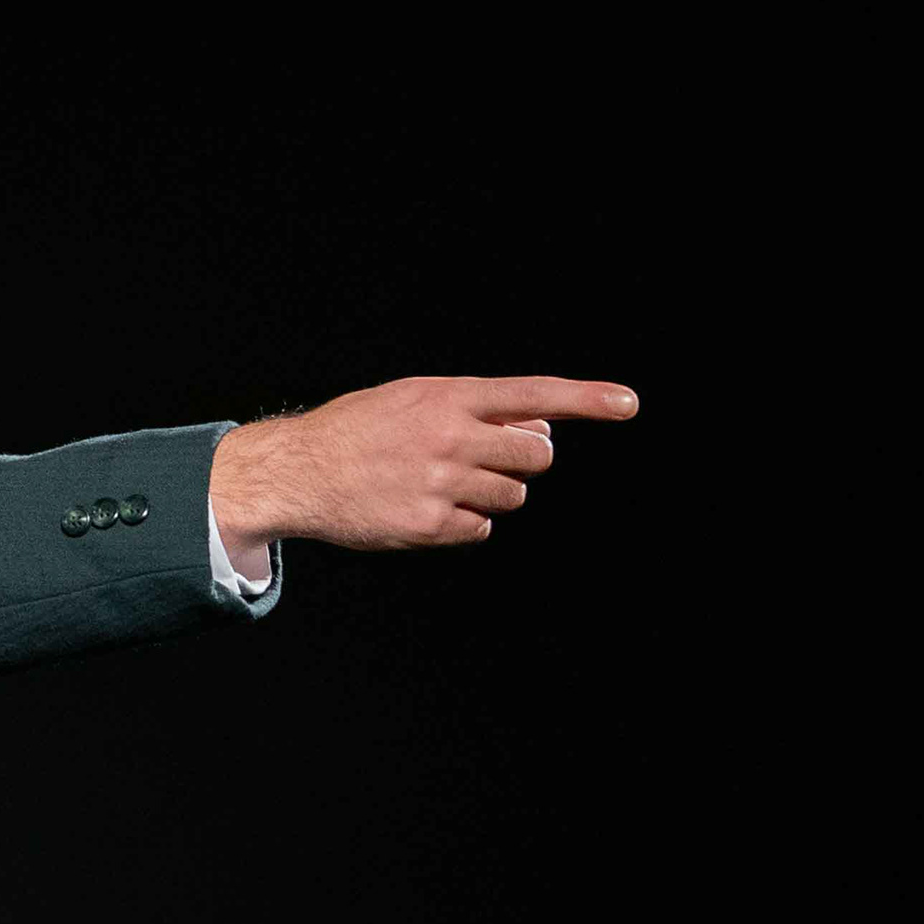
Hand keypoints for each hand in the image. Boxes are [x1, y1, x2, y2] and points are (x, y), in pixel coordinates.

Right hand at [211, 375, 636, 561]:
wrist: (295, 472)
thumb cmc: (357, 431)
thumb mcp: (412, 399)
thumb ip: (475, 409)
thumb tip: (541, 426)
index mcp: (447, 398)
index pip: (533, 394)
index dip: (587, 398)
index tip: (628, 403)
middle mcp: (450, 437)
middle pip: (534, 455)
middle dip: (523, 460)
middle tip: (486, 460)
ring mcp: (440, 483)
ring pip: (512, 497)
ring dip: (492, 494)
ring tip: (445, 485)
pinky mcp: (427, 525)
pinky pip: (480, 529)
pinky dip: (464, 524)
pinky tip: (426, 509)